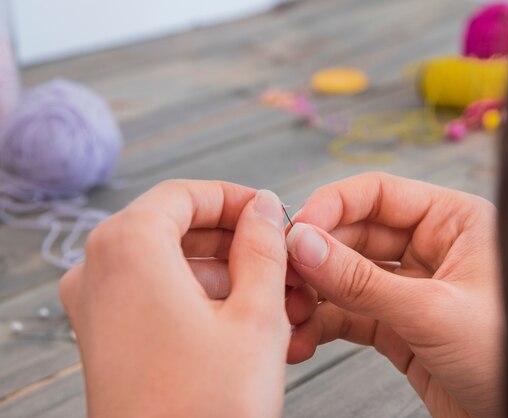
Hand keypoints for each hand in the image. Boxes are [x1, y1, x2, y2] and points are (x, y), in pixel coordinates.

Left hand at [60, 181, 289, 417]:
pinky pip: (154, 293)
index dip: (233, 199)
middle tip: (280, 259)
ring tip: (277, 297)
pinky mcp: (103, 335)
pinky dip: (198, 296)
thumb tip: (262, 207)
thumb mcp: (256, 313)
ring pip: (167, 262)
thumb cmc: (207, 405)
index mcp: (128, 246)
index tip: (269, 213)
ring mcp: (95, 304)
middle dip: (233, 241)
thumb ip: (262, 246)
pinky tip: (244, 319)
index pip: (184, 194)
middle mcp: (97, 268)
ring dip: (223, 272)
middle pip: (174, 227)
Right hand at [285, 172, 502, 417]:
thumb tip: (304, 244)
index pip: (379, 194)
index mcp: (452, 221)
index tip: (296, 229)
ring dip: (313, 293)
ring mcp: (411, 287)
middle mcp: (430, 248)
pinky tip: (302, 336)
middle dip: (316, 256)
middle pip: (355, 235)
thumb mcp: (434, 312)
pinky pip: (350, 314)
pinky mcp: (398, 326)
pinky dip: (323, 324)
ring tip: (288, 313)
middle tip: (281, 275)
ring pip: (347, 277)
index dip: (332, 206)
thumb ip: (363, 280)